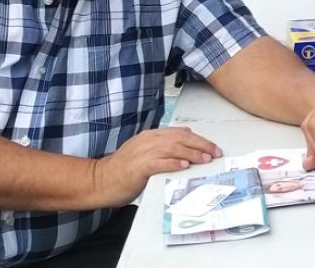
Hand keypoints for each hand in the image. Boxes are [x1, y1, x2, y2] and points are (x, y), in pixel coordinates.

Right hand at [93, 127, 221, 207]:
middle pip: (180, 138)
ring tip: (206, 158)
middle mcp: (147, 141)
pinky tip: (184, 165)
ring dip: (193, 153)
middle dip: (201, 144)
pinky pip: (159, 162)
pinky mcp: (138, 166)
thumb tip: (187, 155)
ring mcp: (142, 152)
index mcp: (150, 136)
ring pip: (173, 148)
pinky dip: (173, 162)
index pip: (180, 133)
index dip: (199, 139)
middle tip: (215, 153)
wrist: (99, 182)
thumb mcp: (145, 155)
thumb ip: (163, 151)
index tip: (212, 147)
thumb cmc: (123, 172)